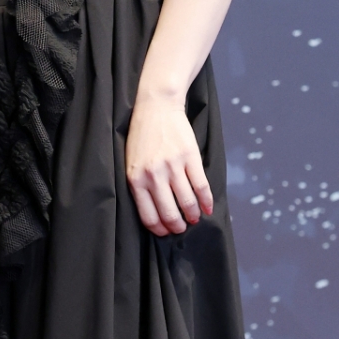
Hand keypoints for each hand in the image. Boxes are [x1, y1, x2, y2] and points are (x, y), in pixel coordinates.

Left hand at [125, 92, 213, 236]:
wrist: (156, 107)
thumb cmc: (142, 137)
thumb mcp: (131, 163)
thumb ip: (140, 185)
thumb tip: (155, 211)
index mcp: (136, 180)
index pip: (149, 216)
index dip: (160, 229)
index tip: (166, 232)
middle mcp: (153, 176)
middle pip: (170, 213)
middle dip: (178, 226)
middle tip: (182, 228)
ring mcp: (173, 167)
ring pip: (188, 202)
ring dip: (193, 215)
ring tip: (194, 218)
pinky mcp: (189, 157)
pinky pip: (201, 186)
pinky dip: (207, 201)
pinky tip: (207, 207)